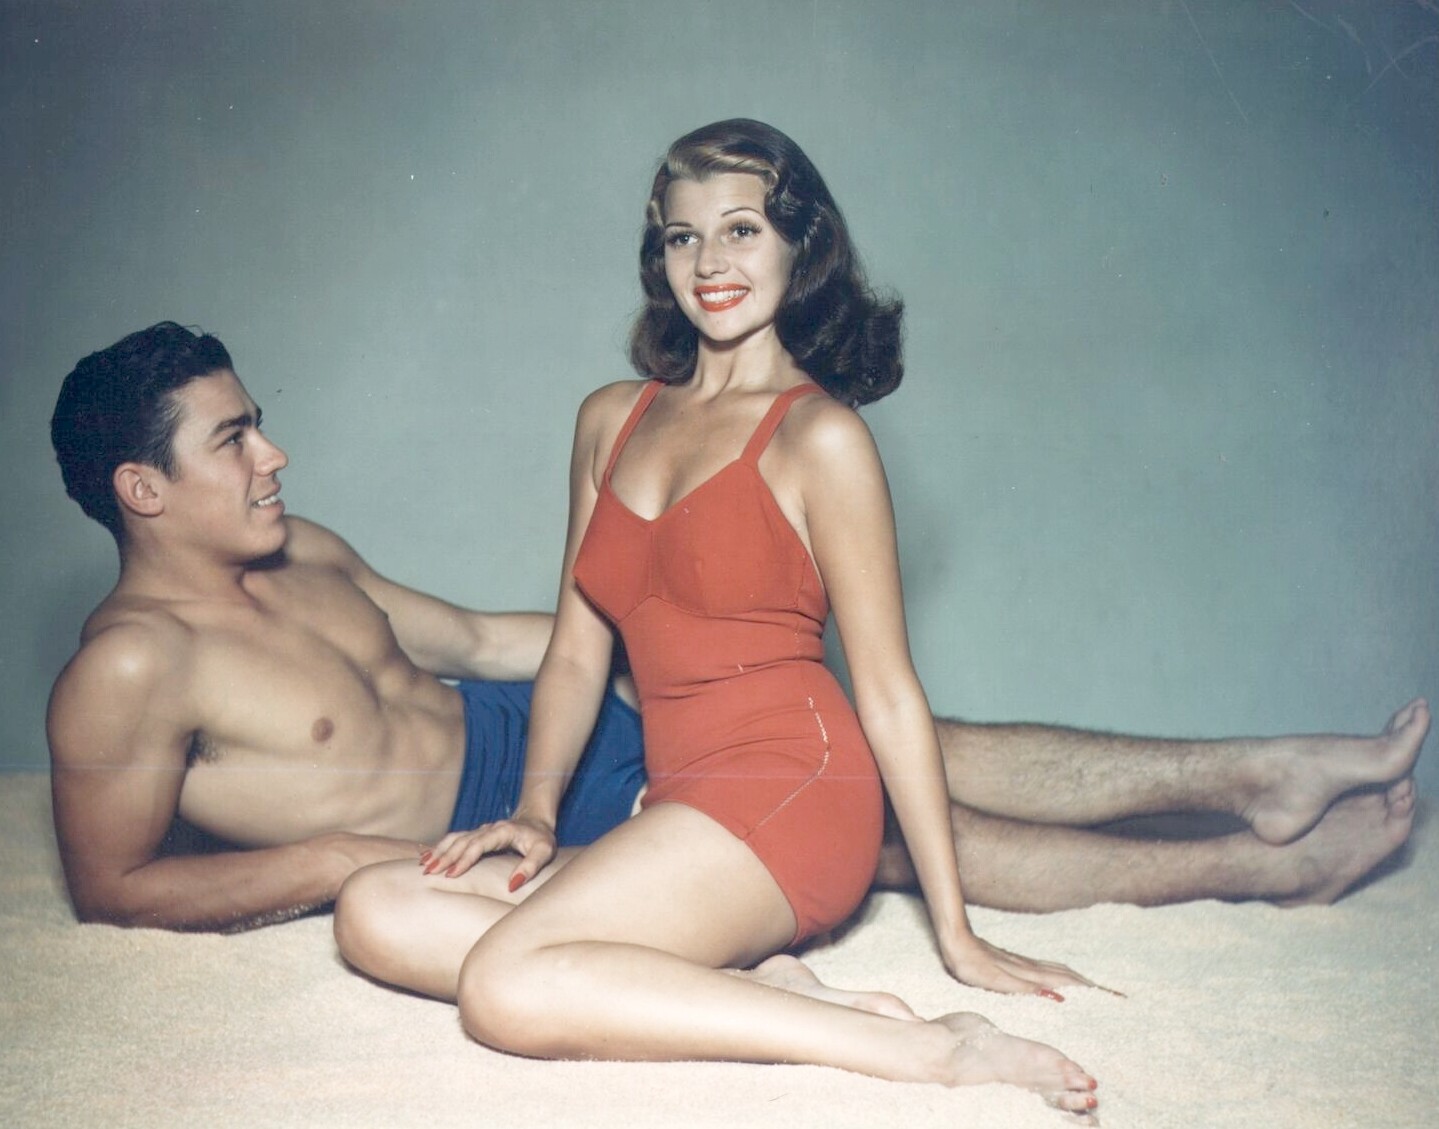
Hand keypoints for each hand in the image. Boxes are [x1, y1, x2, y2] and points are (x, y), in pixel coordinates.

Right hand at [420, 816, 556, 889]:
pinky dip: (439, 848)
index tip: (452, 874)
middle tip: (429, 872)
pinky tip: (426, 857)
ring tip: (424, 866)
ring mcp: (480, 830)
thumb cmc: (541, 839)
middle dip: (445, 857)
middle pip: (462, 841)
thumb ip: (530, 866)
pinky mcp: (476, 835)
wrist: (536, 821)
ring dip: (439, 851)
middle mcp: (488, 828)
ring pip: (455, 839)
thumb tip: (512, 886)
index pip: (479, 844)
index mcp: (502, 831)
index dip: (465, 859)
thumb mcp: (544, 851)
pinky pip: (454, 839)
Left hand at [941, 932, 1116, 1000]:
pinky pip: (1047, 968)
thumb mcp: (997, 982)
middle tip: (1115, 996)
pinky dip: (1062, 974)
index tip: (1117, 998)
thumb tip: (1059, 996)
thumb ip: (1027, 989)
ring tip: (1095, 989)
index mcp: (1031, 974)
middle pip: (1069, 975)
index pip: (1069, 983)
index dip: (1093, 990)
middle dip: (1093, 986)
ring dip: (1079, 979)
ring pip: (1059, 970)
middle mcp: (1031, 967)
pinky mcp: (1015, 961)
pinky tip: (1060, 978)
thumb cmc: (972, 964)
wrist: (955, 941)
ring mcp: (1024, 962)